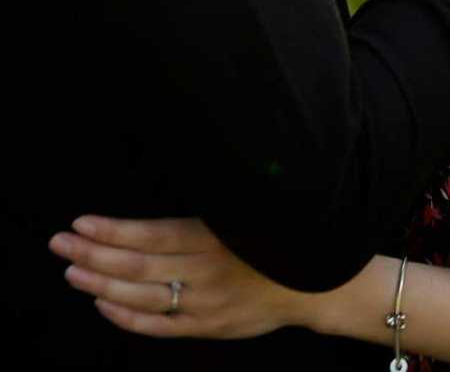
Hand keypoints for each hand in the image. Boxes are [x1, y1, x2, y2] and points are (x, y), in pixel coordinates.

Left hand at [48, 215, 313, 338]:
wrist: (313, 282)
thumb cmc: (274, 236)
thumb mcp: (244, 212)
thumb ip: (204, 213)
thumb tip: (161, 198)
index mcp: (213, 237)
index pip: (150, 236)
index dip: (112, 231)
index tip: (80, 222)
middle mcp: (204, 272)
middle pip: (136, 267)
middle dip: (93, 254)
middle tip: (60, 243)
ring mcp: (203, 304)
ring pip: (140, 297)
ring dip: (100, 284)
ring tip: (71, 271)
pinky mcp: (206, 328)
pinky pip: (157, 326)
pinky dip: (125, 316)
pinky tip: (102, 302)